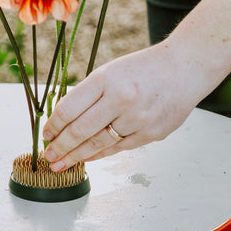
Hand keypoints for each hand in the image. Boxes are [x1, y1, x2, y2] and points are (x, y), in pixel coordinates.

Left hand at [42, 40, 203, 170]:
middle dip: (60, 147)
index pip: (70, 108)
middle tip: (48, 156)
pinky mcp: (152, 133)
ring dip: (76, 156)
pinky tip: (87, 158)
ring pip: (98, 144)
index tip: (46, 134)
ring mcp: (138, 118)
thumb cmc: (144, 68)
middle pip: (80, 130)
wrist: (185, 68)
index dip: (54, 125)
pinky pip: (118, 148)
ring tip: (61, 163)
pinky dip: (99, 154)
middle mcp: (121, 99)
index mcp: (106, 79)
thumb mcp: (111, 71)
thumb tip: (63, 121)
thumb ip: (89, 94)